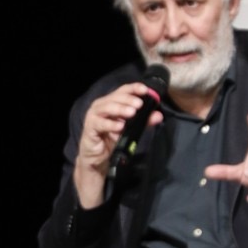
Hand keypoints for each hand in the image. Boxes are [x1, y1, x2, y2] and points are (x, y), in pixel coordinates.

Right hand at [73, 83, 163, 209]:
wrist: (97, 159)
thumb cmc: (112, 140)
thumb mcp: (130, 130)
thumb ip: (144, 121)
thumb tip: (158, 115)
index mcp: (111, 102)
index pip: (123, 90)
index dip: (134, 88)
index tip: (145, 90)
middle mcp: (101, 105)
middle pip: (115, 97)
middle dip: (128, 99)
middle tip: (140, 104)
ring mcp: (94, 115)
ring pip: (107, 107)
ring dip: (120, 109)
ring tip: (132, 113)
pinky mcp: (89, 127)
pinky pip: (100, 123)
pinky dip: (110, 124)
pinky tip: (120, 126)